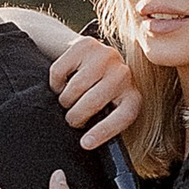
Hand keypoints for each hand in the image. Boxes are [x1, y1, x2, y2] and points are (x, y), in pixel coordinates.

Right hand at [49, 31, 141, 150]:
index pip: (122, 117)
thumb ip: (103, 124)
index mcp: (132, 97)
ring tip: (68, 99)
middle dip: (75, 117)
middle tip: (71, 119)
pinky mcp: (87, 45)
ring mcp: (107, 56)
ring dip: (64, 100)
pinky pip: (59, 71)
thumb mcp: (107, 111)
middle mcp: (124, 74)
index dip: (102, 132)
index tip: (85, 143)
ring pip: (74, 88)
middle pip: (91, 103)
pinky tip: (63, 82)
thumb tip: (87, 144)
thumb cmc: (98, 94)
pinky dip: (55, 82)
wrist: (91, 58)